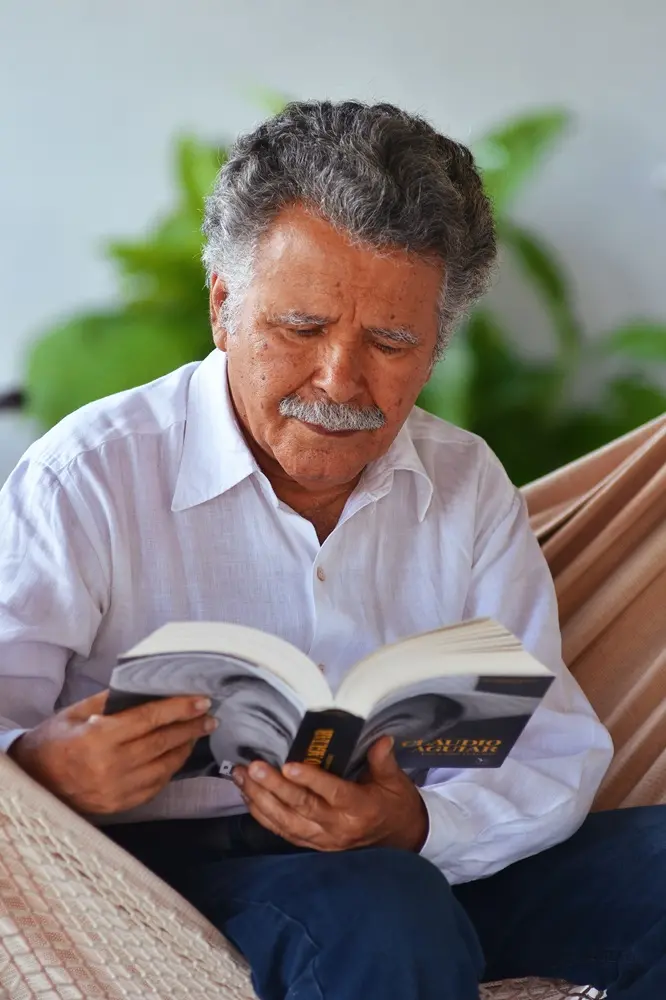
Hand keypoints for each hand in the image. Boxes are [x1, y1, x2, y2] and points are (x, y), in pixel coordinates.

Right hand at [8, 690, 216, 814]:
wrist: (34, 780)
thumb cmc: (55, 739)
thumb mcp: (78, 712)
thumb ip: (113, 701)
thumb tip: (151, 690)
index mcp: (99, 738)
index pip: (150, 719)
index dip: (179, 708)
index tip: (202, 700)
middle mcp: (111, 766)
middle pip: (162, 742)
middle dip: (190, 727)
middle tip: (209, 717)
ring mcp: (117, 790)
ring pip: (164, 766)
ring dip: (185, 748)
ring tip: (198, 733)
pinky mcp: (120, 806)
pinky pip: (155, 785)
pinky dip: (170, 769)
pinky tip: (178, 755)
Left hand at [234, 736, 428, 851]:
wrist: (400, 839)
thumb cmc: (395, 804)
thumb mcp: (396, 781)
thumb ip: (384, 760)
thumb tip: (381, 739)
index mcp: (360, 807)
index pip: (332, 793)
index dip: (310, 779)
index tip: (289, 765)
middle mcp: (338, 826)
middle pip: (301, 807)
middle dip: (274, 787)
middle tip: (253, 768)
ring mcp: (323, 839)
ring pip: (286, 821)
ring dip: (261, 800)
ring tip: (241, 778)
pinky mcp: (313, 844)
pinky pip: (283, 831)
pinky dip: (263, 815)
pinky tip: (248, 797)